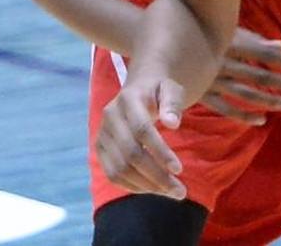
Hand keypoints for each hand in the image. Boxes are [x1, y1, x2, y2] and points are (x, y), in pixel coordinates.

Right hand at [96, 77, 187, 199]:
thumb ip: (173, 103)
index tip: (179, 169)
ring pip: (119, 169)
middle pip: (130, 154)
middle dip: (156, 176)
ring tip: (170, 191)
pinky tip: (153, 188)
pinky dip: (133, 186)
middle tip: (180, 191)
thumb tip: (173, 123)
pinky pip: (112, 174)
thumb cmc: (159, 91)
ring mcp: (102, 134)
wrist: (137, 88)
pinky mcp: (100, 149)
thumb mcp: (171, 89)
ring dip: (146, 185)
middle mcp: (110, 117)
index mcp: (128, 99)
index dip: (160, 152)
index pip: (142, 130)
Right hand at [200, 27, 280, 124]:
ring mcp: (213, 81)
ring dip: (267, 100)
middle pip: (257, 76)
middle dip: (280, 82)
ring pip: (245, 94)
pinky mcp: (203, 96)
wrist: (164, 45)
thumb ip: (255, 41)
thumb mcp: (228, 33)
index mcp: (230, 44)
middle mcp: (223, 63)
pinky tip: (262, 120)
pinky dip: (244, 116)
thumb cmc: (202, 34)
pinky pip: (226, 109)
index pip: (262, 54)